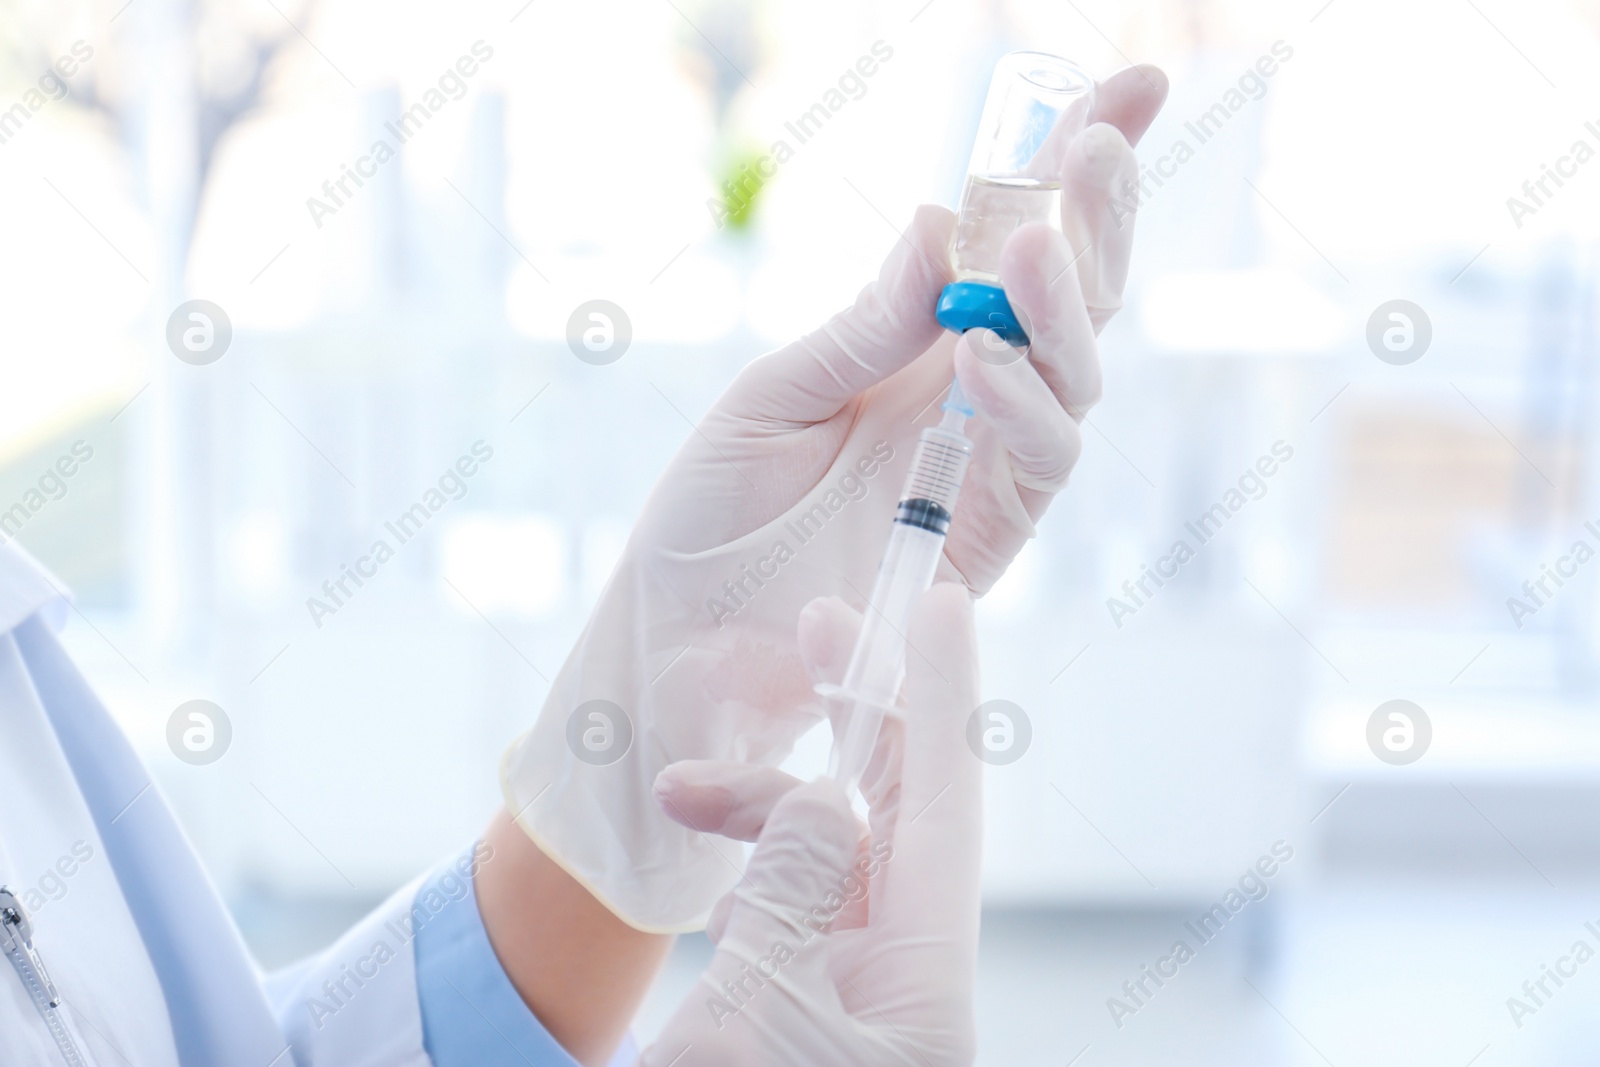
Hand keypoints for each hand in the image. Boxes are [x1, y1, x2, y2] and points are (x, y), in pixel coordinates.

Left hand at [501, 67, 1167, 931]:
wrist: (682, 638)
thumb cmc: (715, 514)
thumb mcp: (776, 395)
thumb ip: (864, 326)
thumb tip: (944, 226)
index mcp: (921, 344)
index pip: (1020, 245)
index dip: (1080, 171)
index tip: (1131, 90)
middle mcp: (971, 398)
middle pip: (1075, 299)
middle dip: (1096, 218)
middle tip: (1093, 148)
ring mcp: (987, 467)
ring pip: (1077, 375)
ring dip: (1062, 306)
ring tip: (1031, 249)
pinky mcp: (987, 537)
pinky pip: (1041, 461)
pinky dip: (1024, 405)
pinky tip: (984, 359)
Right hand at [643, 583, 981, 1065]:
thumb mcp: (756, 1011)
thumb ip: (794, 895)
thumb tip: (823, 801)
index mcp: (922, 985)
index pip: (942, 809)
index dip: (942, 697)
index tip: (943, 605)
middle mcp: (902, 982)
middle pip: (892, 815)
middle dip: (854, 717)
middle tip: (820, 624)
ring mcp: (854, 997)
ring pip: (825, 862)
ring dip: (759, 816)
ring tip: (679, 792)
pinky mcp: (804, 1014)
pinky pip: (790, 914)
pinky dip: (752, 881)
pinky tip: (711, 899)